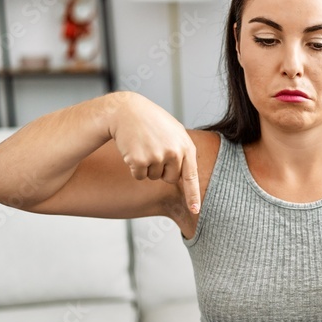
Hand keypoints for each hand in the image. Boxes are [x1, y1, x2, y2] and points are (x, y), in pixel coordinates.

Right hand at [109, 94, 200, 213]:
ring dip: (147, 166)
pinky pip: (139, 176)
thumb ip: (184, 152)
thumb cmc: (152, 121)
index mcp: (186, 146)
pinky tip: (133, 150)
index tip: (195, 210)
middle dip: (162, 170)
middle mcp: (174, 153)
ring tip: (144, 145)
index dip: (192, 195)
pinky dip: (134, 167)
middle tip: (154, 150)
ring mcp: (156, 157)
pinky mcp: (139, 160)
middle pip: (170, 179)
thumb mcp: (175, 132)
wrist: (126, 111)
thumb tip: (187, 176)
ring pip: (153, 177)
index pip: (191, 176)